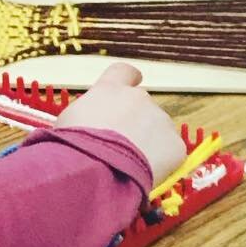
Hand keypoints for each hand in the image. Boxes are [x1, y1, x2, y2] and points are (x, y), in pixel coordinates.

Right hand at [54, 59, 186, 184]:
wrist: (96, 170)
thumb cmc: (73, 148)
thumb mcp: (70, 121)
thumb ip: (88, 114)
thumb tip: (90, 124)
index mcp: (110, 89)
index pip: (125, 72)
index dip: (129, 81)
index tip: (131, 86)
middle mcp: (139, 98)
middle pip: (143, 106)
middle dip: (137, 122)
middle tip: (124, 146)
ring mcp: (160, 120)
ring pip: (159, 129)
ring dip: (150, 143)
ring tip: (132, 165)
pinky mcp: (175, 144)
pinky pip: (171, 153)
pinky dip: (163, 163)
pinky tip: (146, 174)